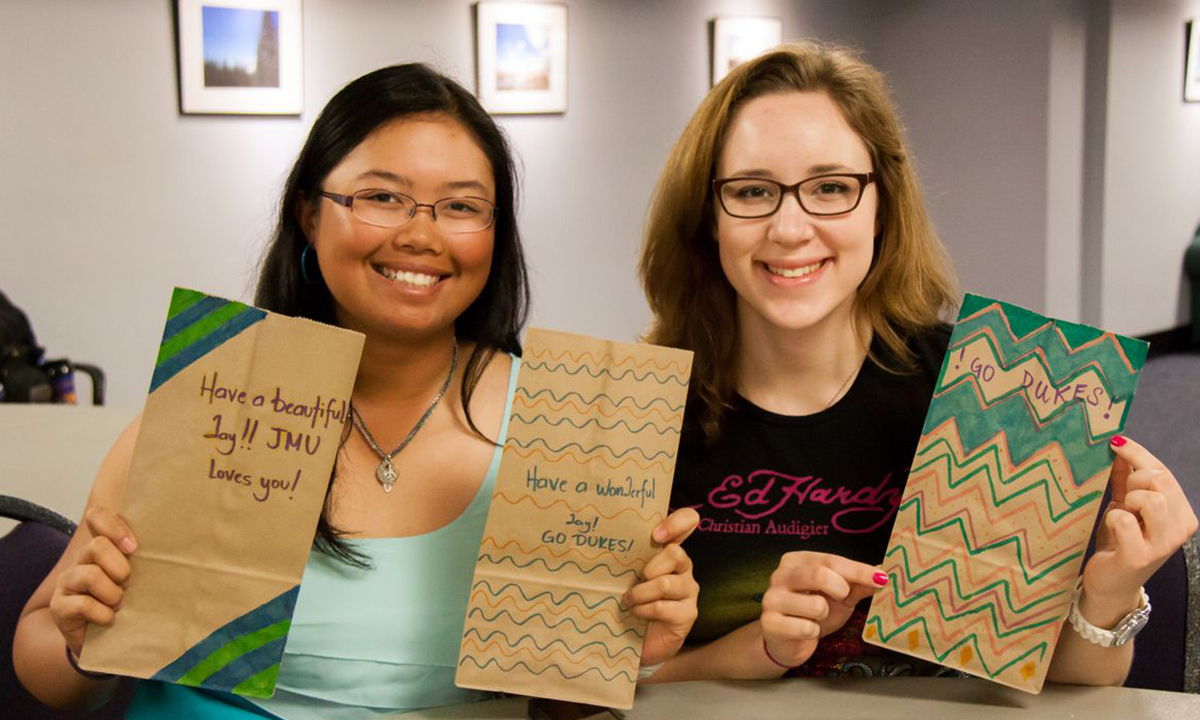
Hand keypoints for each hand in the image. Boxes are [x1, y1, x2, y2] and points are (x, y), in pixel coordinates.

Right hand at [49, 507, 136, 656]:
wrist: (110, 641)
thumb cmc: (131, 603)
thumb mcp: (143, 577)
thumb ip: (150, 558)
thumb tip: (183, 541)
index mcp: (102, 546)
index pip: (97, 516)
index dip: (114, 526)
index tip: (134, 547)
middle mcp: (81, 559)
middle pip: (97, 546)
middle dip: (120, 569)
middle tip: (128, 585)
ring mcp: (67, 581)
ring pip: (91, 575)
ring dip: (113, 594)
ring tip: (118, 604)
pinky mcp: (59, 606)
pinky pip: (83, 604)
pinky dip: (103, 615)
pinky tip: (109, 620)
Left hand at [624, 508, 699, 666]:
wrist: (640, 641)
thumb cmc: (631, 601)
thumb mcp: (627, 574)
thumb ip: (627, 557)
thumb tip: (602, 539)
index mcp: (669, 551)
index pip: (688, 521)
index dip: (677, 522)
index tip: (656, 535)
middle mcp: (684, 567)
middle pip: (675, 552)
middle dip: (648, 567)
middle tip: (635, 580)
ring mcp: (689, 590)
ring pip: (664, 583)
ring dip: (639, 594)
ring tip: (628, 601)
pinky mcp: (688, 614)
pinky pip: (661, 606)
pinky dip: (643, 610)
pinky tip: (636, 614)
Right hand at [759, 551, 887, 667]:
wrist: (788, 642)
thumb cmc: (813, 613)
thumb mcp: (838, 596)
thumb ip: (858, 584)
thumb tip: (883, 572)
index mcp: (797, 561)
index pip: (831, 560)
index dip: (859, 570)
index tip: (882, 578)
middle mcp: (780, 575)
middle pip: (819, 575)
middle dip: (840, 590)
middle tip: (842, 599)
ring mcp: (772, 599)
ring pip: (815, 605)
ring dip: (824, 616)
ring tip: (815, 618)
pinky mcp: (769, 623)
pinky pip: (806, 628)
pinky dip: (813, 632)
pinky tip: (804, 631)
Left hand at [1081, 436, 1197, 623]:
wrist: (1109, 583)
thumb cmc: (1118, 541)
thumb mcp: (1125, 505)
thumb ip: (1127, 478)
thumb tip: (1120, 445)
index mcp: (1181, 513)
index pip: (1164, 472)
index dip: (1139, 453)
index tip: (1116, 441)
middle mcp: (1180, 529)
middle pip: (1159, 480)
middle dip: (1133, 481)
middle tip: (1123, 498)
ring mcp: (1162, 544)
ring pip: (1150, 499)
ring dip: (1128, 500)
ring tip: (1122, 514)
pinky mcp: (1139, 556)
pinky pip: (1124, 520)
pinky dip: (1112, 519)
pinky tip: (1112, 529)